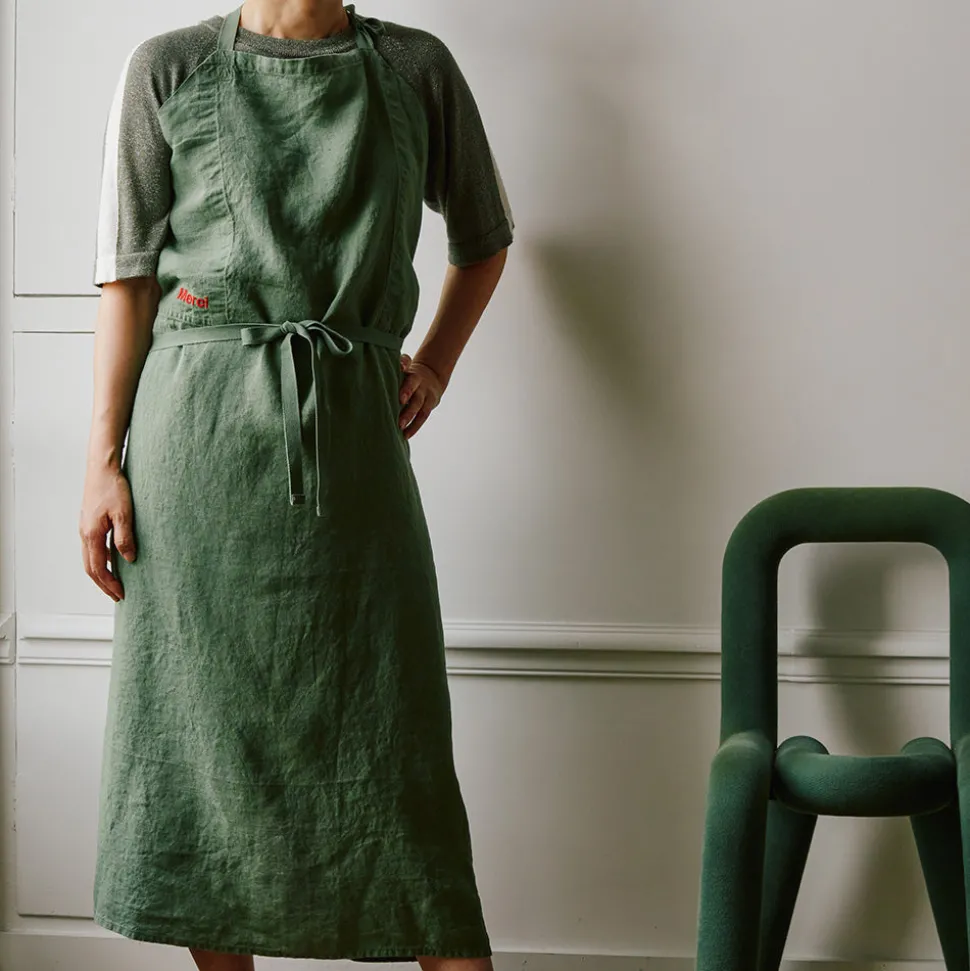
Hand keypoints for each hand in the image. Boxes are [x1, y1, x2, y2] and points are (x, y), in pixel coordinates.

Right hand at [79, 465, 135, 601]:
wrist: (102, 468)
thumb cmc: (114, 487)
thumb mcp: (124, 514)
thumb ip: (125, 538)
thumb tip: (128, 559)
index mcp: (91, 535)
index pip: (98, 568)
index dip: (109, 584)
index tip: (121, 595)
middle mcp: (84, 534)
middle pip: (91, 568)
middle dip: (104, 584)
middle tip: (117, 596)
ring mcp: (85, 528)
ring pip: (90, 558)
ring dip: (101, 573)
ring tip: (115, 582)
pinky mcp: (89, 522)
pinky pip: (92, 548)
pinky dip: (100, 560)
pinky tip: (112, 560)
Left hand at [398, 353, 445, 439]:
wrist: (431, 375)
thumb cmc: (410, 371)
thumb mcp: (407, 365)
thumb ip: (402, 364)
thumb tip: (399, 365)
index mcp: (415, 376)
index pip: (411, 382)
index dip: (407, 390)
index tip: (400, 399)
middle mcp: (422, 388)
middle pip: (417, 400)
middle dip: (408, 411)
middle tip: (399, 421)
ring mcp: (427, 398)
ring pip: (420, 411)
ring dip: (410, 421)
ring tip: (400, 429)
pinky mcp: (429, 406)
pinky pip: (422, 418)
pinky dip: (414, 427)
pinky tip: (405, 436)